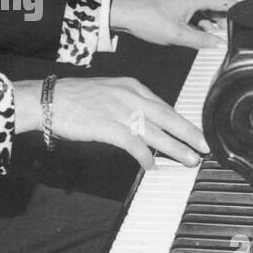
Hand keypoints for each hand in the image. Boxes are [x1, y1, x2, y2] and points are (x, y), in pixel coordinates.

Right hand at [14, 76, 206, 169]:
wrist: (48, 100)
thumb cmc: (73, 98)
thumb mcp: (107, 92)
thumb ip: (127, 103)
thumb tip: (143, 122)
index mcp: (131, 86)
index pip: (163, 105)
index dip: (181, 121)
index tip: (193, 132)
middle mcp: (129, 96)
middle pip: (168, 117)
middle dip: (189, 133)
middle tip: (204, 146)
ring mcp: (119, 111)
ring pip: (156, 132)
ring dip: (175, 148)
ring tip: (189, 160)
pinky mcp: (108, 126)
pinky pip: (134, 144)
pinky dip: (145, 156)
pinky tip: (150, 166)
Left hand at [109, 0, 233, 48]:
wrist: (123, 12)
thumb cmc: (147, 19)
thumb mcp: (177, 35)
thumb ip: (200, 39)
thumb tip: (217, 43)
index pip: (225, 0)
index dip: (236, 12)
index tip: (244, 24)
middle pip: (216, 3)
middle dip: (225, 18)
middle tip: (230, 34)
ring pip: (204, 7)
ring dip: (211, 20)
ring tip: (214, 35)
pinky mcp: (173, 3)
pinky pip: (193, 9)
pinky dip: (199, 19)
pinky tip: (197, 31)